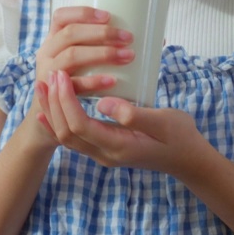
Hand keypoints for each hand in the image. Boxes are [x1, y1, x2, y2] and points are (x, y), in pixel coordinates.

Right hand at [35, 7, 133, 93]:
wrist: (51, 112)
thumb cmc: (71, 78)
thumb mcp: (73, 58)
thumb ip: (91, 45)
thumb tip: (133, 35)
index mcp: (52, 39)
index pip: (61, 17)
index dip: (83, 14)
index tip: (108, 17)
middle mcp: (47, 53)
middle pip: (70, 34)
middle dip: (101, 33)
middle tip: (128, 38)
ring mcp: (49, 72)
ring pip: (72, 56)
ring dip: (102, 54)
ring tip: (127, 56)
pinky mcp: (54, 93)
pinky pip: (74, 84)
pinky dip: (94, 81)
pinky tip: (112, 80)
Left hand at [36, 70, 207, 175]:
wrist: (188, 159)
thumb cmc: (180, 137)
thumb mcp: (163, 122)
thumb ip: (134, 115)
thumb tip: (104, 103)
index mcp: (118, 147)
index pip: (80, 125)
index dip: (66, 101)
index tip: (62, 76)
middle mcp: (105, 154)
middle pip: (65, 133)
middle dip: (53, 104)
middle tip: (50, 75)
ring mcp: (103, 153)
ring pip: (66, 136)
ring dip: (52, 111)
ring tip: (44, 85)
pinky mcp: (104, 147)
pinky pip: (74, 136)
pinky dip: (60, 119)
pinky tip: (53, 105)